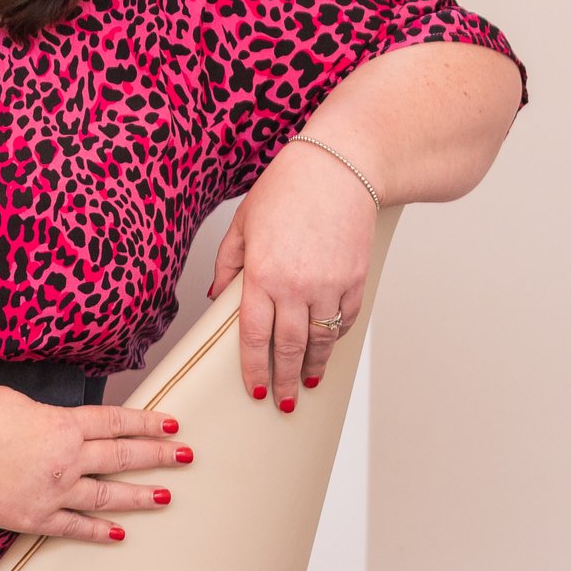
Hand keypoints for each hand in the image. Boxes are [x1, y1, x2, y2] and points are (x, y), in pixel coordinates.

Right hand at [0, 387, 188, 540]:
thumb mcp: (15, 400)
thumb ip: (43, 414)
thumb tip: (51, 422)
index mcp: (64, 425)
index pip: (116, 422)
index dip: (147, 422)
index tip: (172, 424)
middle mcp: (69, 460)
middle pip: (123, 456)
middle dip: (158, 455)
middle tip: (185, 456)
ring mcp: (57, 493)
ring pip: (109, 495)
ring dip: (140, 495)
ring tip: (165, 497)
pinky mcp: (37, 519)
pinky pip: (76, 527)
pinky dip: (99, 531)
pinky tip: (118, 534)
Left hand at [205, 140, 375, 408]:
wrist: (339, 168)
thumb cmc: (286, 189)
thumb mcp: (243, 223)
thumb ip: (228, 264)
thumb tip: (214, 298)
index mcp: (262, 273)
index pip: (254, 335)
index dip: (253, 367)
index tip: (255, 388)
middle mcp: (296, 285)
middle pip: (290, 348)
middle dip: (285, 380)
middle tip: (283, 401)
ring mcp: (330, 285)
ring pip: (321, 340)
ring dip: (314, 367)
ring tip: (307, 383)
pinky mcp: (355, 280)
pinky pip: (345, 320)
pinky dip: (335, 338)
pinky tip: (327, 347)